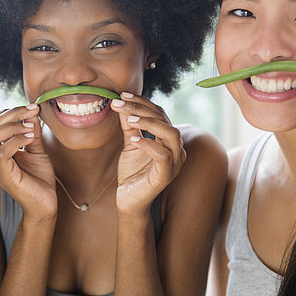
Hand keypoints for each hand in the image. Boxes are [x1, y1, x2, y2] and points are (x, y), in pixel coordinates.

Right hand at [0, 104, 56, 219]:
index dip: (9, 111)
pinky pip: (2, 153)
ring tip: (31, 127)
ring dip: (12, 127)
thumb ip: (31, 130)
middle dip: (11, 114)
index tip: (31, 108)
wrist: (45, 203)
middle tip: (32, 112)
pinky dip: (17, 140)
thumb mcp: (35, 148)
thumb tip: (32, 110)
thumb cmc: (39, 178)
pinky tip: (31, 138)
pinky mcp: (3, 176)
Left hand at [110, 92, 185, 214]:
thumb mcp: (130, 143)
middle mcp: (176, 149)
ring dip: (148, 123)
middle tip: (119, 104)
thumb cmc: (132, 172)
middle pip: (165, 120)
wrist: (128, 199)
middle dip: (141, 109)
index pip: (160, 113)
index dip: (142, 102)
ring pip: (171, 134)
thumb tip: (120, 103)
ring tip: (128, 120)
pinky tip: (133, 139)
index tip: (122, 95)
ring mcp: (174, 163)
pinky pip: (163, 155)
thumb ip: (129, 125)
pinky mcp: (166, 176)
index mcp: (169, 140)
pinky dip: (148, 144)